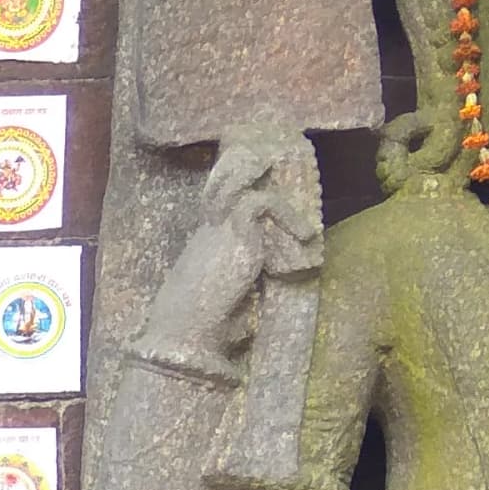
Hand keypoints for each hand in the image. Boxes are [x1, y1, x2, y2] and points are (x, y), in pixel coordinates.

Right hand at [137, 129, 322, 366]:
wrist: (185, 326)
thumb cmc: (197, 326)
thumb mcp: (218, 307)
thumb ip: (233, 302)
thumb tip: (245, 323)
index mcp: (202, 249)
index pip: (214, 212)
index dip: (229, 196)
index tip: (253, 193)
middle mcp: (208, 234)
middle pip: (217, 187)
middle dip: (236, 171)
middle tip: (260, 163)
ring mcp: (219, 230)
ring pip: (234, 184)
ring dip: (257, 178)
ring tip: (280, 182)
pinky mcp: (234, 233)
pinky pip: (261, 203)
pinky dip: (286, 214)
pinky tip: (303, 236)